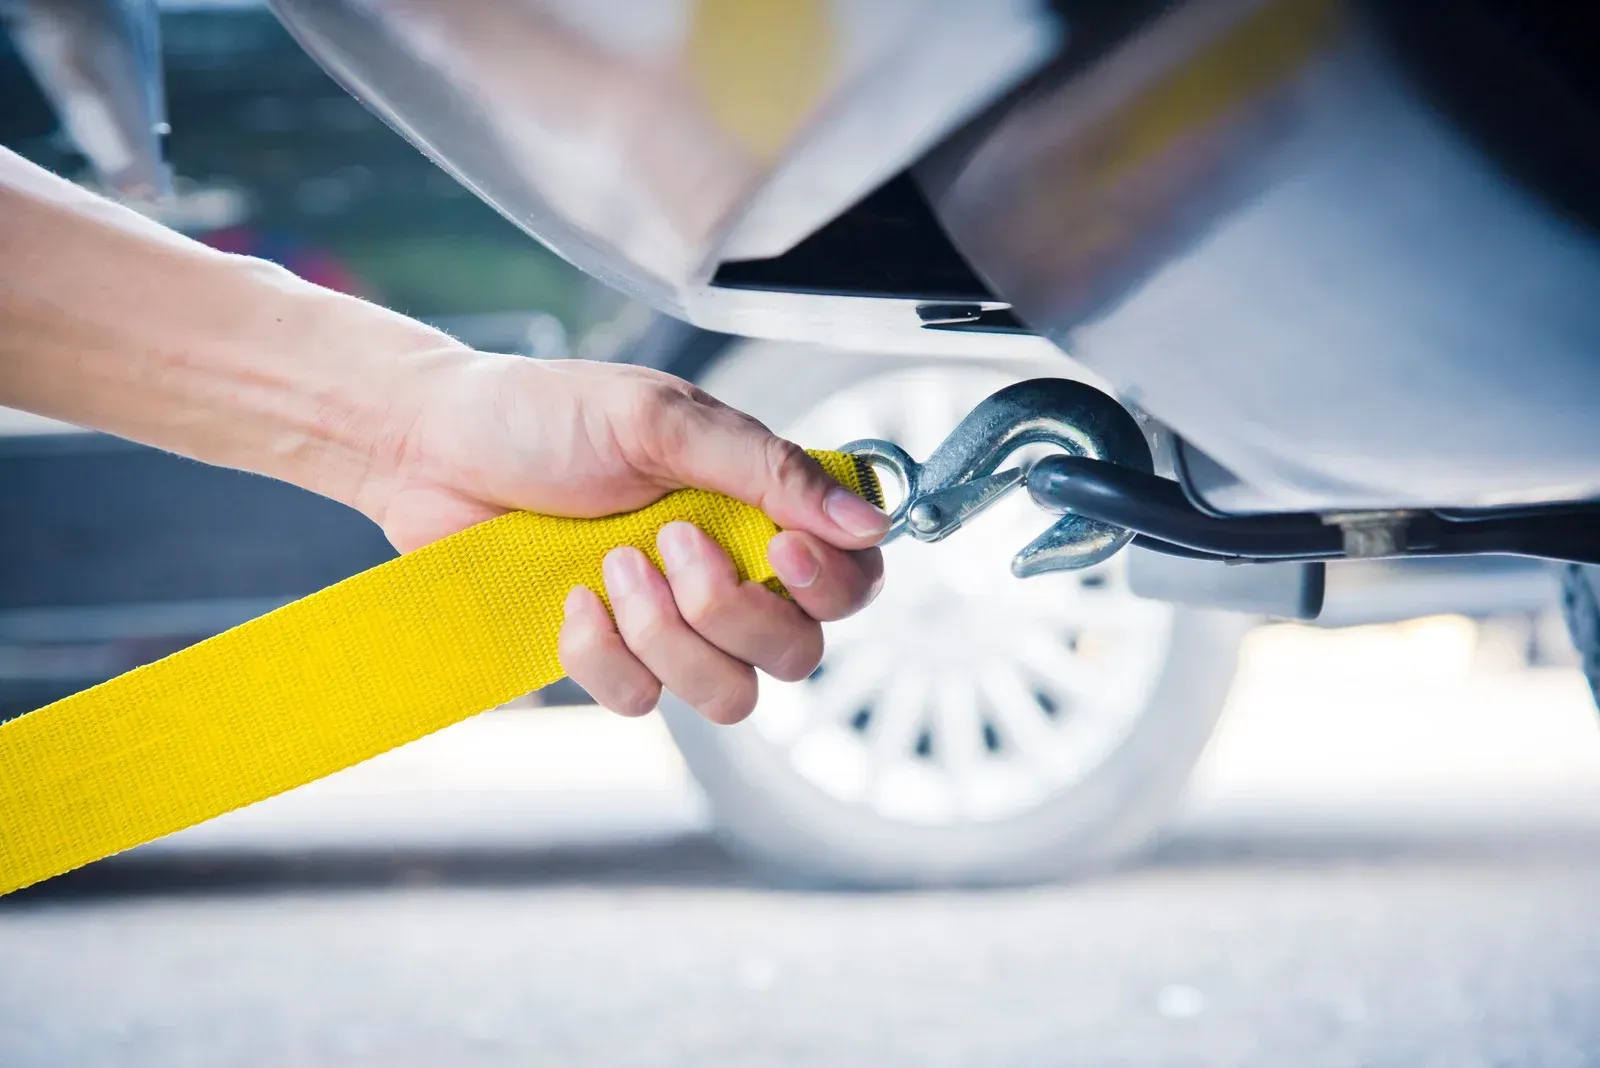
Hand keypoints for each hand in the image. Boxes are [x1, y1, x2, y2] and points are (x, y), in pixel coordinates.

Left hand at [364, 352, 886, 722]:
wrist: (433, 449)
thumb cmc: (546, 416)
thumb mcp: (661, 420)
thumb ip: (766, 470)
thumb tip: (871, 521)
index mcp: (758, 510)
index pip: (852, 580)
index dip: (833, 585)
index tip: (783, 551)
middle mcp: (730, 575)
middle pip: (797, 654)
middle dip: (733, 612)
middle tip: (668, 541)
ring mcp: (672, 627)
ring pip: (730, 697)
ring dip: (669, 639)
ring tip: (611, 566)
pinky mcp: (610, 659)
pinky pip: (641, 702)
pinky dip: (604, 656)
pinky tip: (569, 602)